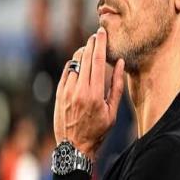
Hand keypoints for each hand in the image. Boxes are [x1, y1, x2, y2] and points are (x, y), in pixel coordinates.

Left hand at [53, 27, 124, 159]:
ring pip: (74, 63)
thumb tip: (120, 63)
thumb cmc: (98, 131)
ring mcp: (66, 91)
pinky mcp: (58, 94)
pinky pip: (66, 72)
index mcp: (95, 94)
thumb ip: (117, 86)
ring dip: (82, 53)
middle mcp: (79, 90)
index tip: (102, 32)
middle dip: (91, 43)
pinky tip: (79, 63)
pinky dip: (73, 64)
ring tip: (89, 49)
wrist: (74, 147)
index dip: (100, 44)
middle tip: (96, 35)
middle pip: (84, 58)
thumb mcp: (112, 112)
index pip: (97, 61)